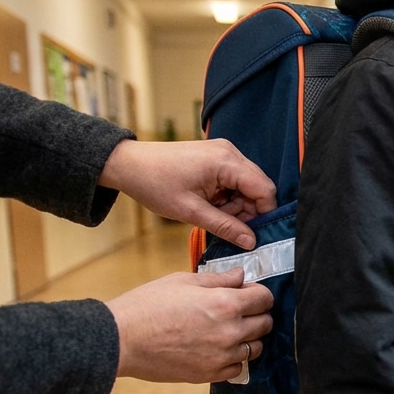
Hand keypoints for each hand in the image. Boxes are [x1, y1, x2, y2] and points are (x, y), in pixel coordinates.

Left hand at [98, 138, 276, 249]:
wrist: (128, 164)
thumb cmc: (154, 184)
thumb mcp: (191, 212)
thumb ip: (225, 226)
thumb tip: (250, 241)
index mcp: (226, 162)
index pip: (264, 189)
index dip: (263, 213)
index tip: (252, 232)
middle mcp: (230, 152)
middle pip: (258, 186)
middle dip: (248, 209)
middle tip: (227, 225)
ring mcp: (224, 152)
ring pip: (247, 184)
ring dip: (236, 203)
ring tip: (212, 213)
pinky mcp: (216, 155)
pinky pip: (235, 178)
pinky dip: (228, 194)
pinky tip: (210, 202)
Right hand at [105, 268, 273, 382]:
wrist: (120, 339)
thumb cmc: (147, 306)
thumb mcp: (183, 281)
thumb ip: (218, 279)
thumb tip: (241, 276)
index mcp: (225, 304)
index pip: (265, 298)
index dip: (258, 294)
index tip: (248, 294)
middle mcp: (230, 331)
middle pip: (265, 324)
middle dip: (256, 315)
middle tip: (239, 312)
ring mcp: (221, 356)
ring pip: (256, 348)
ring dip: (248, 339)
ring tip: (228, 331)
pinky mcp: (210, 374)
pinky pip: (237, 368)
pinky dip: (234, 359)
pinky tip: (219, 350)